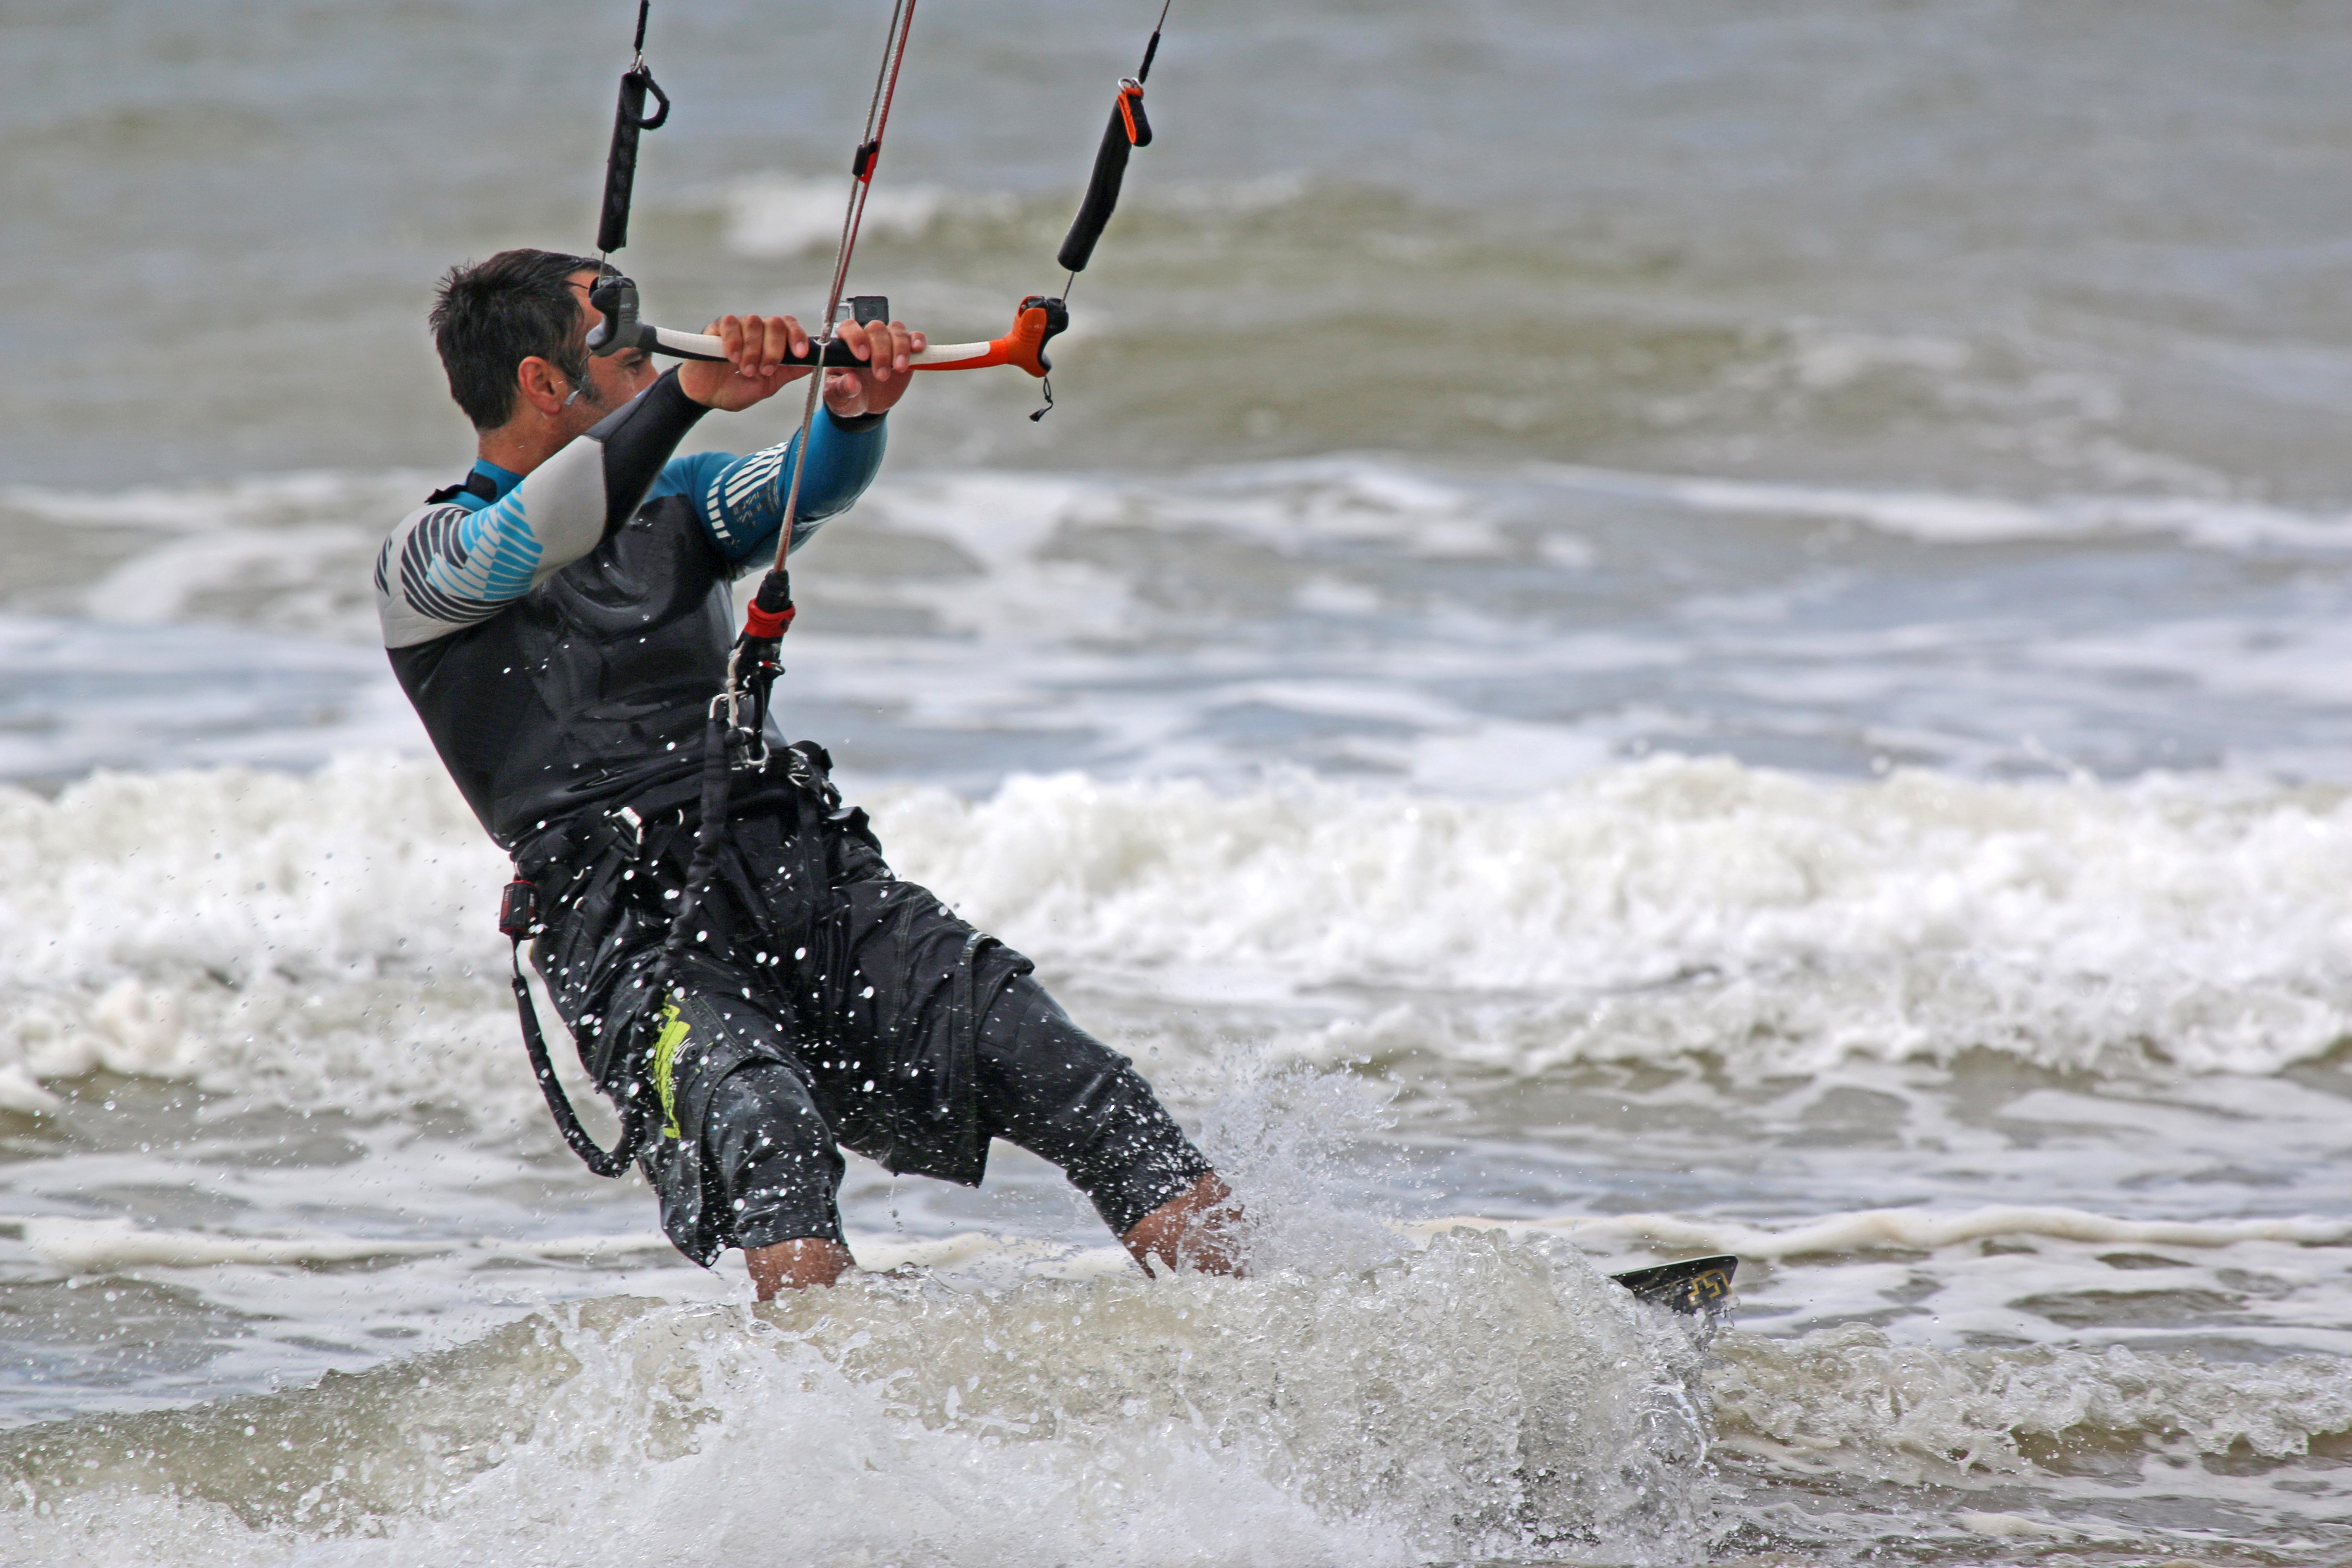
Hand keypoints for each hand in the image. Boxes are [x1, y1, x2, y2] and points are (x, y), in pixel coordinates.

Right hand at [677, 315, 815, 410]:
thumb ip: (789, 372)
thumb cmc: (736, 389)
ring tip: (745, 370)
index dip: (798, 336)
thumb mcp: (768, 386)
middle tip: (764, 371)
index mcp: (772, 341)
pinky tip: (731, 357)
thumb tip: (814, 363)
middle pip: (775, 324)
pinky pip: (730, 323)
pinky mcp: (717, 327)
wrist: (706, 396)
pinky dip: (734, 341)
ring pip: (754, 322)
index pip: (789, 326)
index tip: (800, 353)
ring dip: (752, 349)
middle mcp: (757, 330)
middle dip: (773, 349)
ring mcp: (738, 327)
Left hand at [821, 319, 926, 420]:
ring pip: (896, 330)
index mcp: (846, 345)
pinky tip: (917, 349)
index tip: (862, 357)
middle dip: (881, 351)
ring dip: (900, 348)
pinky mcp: (905, 350)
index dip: (857, 338)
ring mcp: (887, 342)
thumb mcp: (838, 398)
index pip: (850, 328)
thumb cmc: (849, 397)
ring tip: (899, 368)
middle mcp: (867, 338)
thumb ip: (840, 389)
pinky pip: (914, 336)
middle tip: (881, 376)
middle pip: (876, 328)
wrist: (868, 404)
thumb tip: (852, 382)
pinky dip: (918, 340)